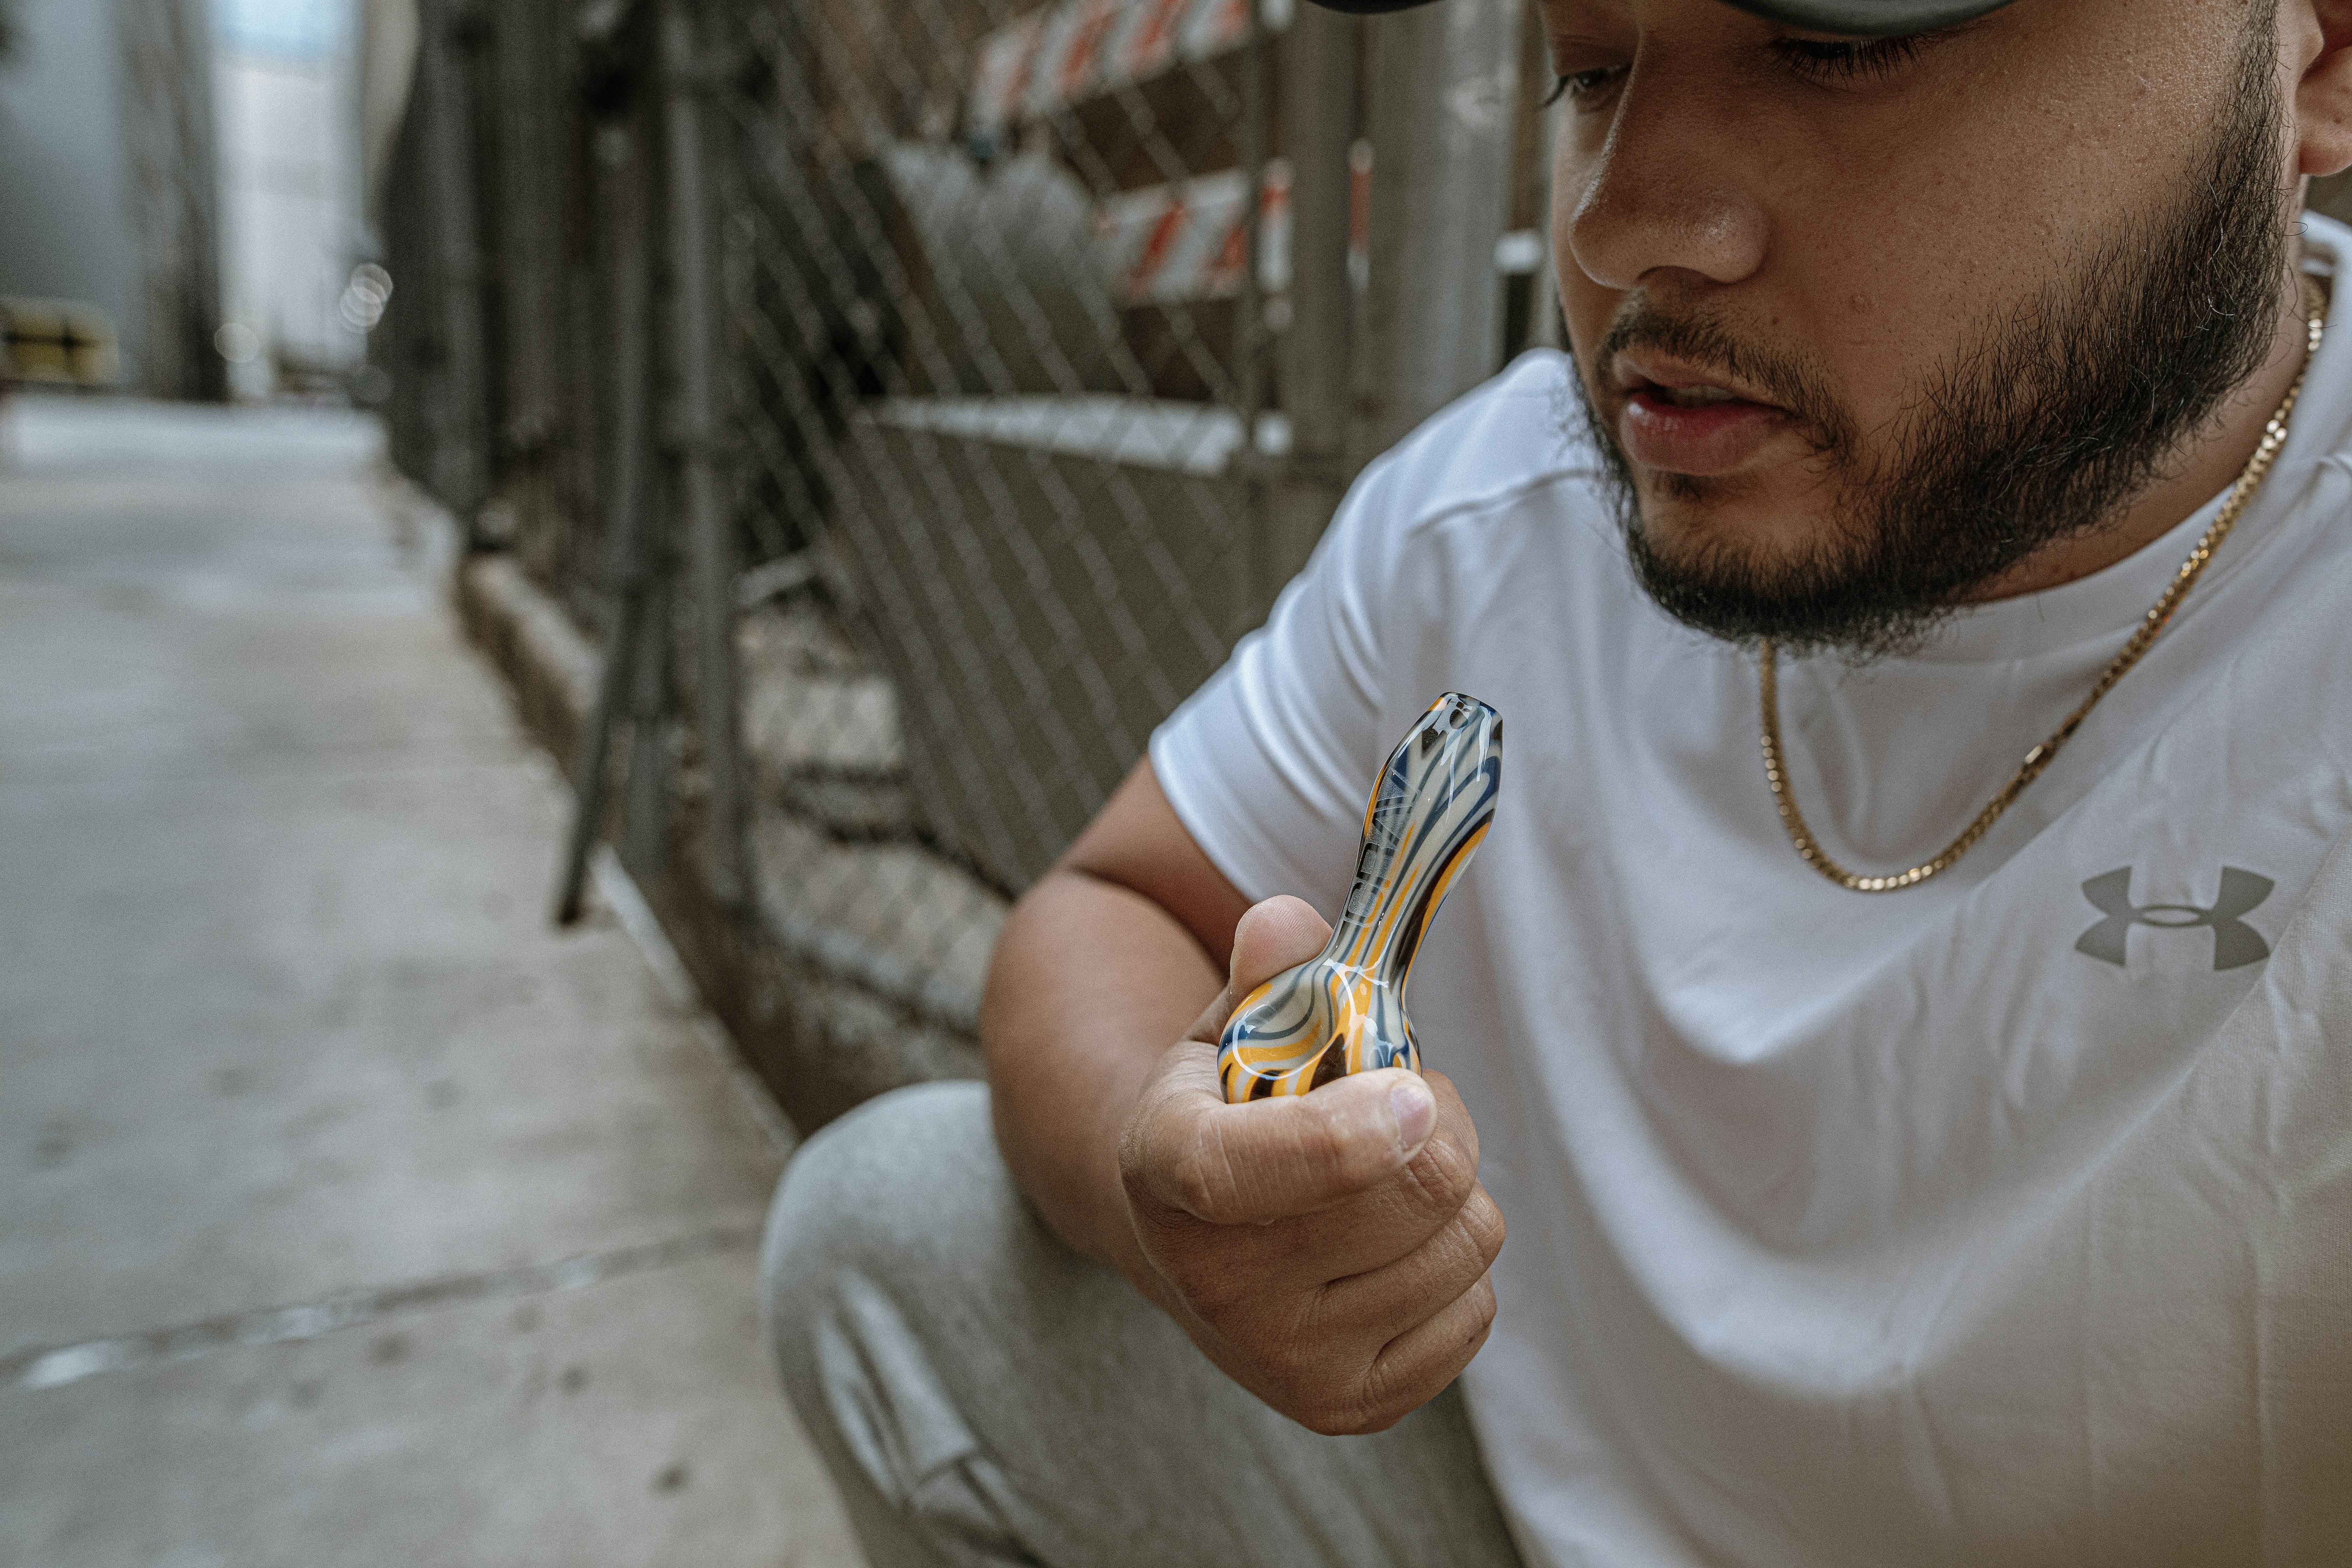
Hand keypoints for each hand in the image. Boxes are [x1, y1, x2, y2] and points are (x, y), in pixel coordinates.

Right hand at [1116, 896, 1503, 1434]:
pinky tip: (1393, 1244)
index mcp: (1164, 1172)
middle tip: (1407, 1100)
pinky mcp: (1350, 1407)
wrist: (1188, 1242)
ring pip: (1466, 1245)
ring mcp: (1282, 1361)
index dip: (1341, 1136)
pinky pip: (1477, 1313)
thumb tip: (1289, 924)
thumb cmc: (1227, 1109)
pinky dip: (1455, 1264)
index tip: (1413, 1097)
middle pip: (1416, 1189)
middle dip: (1441, 1119)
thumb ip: (1264, 969)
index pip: (1242, 1171)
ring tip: (1392, 1171)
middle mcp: (1213, 1285)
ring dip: (1456, 1189)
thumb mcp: (1225, 1028)